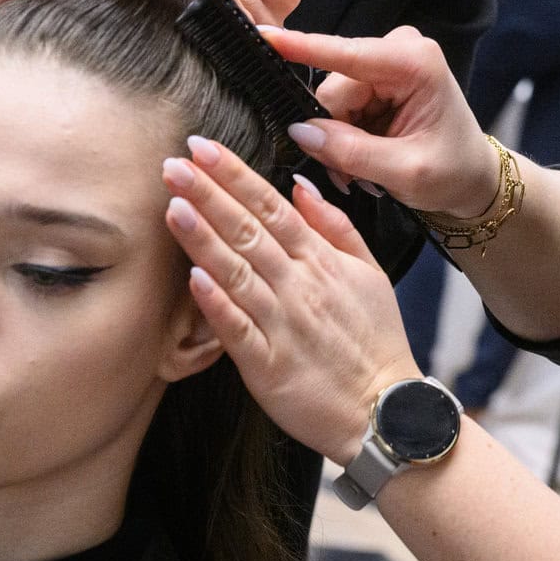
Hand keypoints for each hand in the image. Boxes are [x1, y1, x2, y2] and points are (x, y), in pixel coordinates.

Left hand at [166, 137, 417, 463]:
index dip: (235, 176)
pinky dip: (215, 303)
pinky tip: (192, 277)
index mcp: (321, 261)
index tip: (204, 149)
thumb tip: (300, 186)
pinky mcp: (268, 365)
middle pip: (248, 231)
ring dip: (203, 238)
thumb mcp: (370, 272)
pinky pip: (237, 329)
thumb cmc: (376, 342)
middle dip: (208, 193)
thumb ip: (335, 226)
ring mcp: (282, 324)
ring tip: (173, 205)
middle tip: (174, 164)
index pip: (272, 207)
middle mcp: (299, 286)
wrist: (385, 411)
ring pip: (237, 272)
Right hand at [260, 26, 503, 221]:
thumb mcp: (405, 171)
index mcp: (414, 63)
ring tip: (366, 172)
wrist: (473, 178)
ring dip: (339, 140)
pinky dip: (345, 137)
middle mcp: (398, 51)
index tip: (264, 35)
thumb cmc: (453, 173)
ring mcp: (386, 63)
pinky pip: (338, 107)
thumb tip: (301, 130)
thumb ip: (351, 151)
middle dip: (334, 133)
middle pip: (333, 90)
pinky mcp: (376, 78)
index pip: (347, 54)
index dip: (302, 48)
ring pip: (331, 102)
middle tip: (352, 176)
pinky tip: (366, 158)